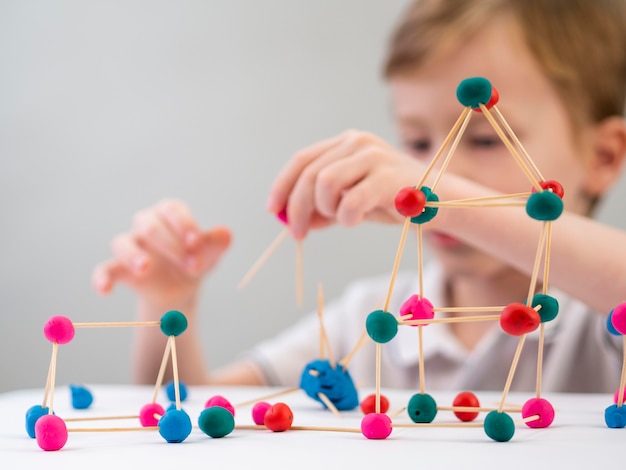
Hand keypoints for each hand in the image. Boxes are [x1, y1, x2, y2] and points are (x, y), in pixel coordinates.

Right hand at [92, 199, 231, 308]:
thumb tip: (227, 234)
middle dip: (171, 245)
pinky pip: (104, 269)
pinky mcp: (120, 269)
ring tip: (146, 268)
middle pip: (149, 226)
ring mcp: (131, 246)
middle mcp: (146, 225)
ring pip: (122, 242)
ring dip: (133, 255)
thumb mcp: (209, 254)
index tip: (197, 242)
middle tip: (192, 265)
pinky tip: (105, 290)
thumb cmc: (195, 260)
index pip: (172, 209)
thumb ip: (215, 244)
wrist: (182, 288)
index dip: (184, 224)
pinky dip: (101, 278)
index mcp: (169, 214)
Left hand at [266, 130, 426, 238]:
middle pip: (309, 175)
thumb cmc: (395, 200)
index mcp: (347, 143)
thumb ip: (325, 207)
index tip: (273, 210)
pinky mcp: (388, 178)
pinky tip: (358, 220)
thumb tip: (292, 222)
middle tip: (296, 234)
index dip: (282, 185)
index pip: (302, 160)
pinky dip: (346, 218)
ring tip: (344, 218)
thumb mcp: (354, 202)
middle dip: (296, 208)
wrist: (440, 202)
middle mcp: (358, 143)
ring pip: (324, 185)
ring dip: (326, 210)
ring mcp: (374, 157)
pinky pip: (349, 203)